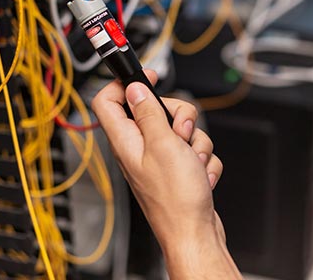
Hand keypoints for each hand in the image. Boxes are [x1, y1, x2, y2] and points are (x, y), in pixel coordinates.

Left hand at [91, 70, 224, 249]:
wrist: (195, 234)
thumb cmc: (176, 200)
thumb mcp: (163, 145)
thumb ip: (148, 113)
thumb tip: (134, 88)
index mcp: (126, 140)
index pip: (109, 100)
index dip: (126, 82)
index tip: (149, 77)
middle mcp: (140, 148)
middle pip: (156, 110)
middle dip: (179, 117)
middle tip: (180, 133)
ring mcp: (160, 160)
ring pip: (182, 130)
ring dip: (196, 142)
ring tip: (192, 162)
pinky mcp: (179, 170)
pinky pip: (195, 149)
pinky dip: (203, 161)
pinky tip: (199, 176)